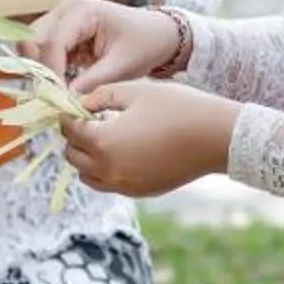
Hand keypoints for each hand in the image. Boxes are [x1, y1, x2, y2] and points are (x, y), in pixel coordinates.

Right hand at [30, 0, 179, 94]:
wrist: (157, 34)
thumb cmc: (143, 44)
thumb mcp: (121, 65)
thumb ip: (92, 81)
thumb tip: (66, 98)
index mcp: (82, 12)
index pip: (53, 42)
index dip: (51, 71)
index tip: (56, 97)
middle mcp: (66, 10)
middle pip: (34, 39)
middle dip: (39, 67)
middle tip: (51, 94)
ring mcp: (62, 18)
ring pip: (34, 43)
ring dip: (41, 67)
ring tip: (56, 90)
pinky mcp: (63, 31)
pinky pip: (44, 49)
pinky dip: (48, 66)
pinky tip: (60, 84)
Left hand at [57, 79, 237, 196]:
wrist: (216, 138)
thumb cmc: (177, 108)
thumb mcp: (134, 91)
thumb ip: (100, 96)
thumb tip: (80, 104)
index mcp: (104, 143)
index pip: (69, 131)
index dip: (68, 115)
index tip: (74, 105)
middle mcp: (109, 170)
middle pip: (73, 157)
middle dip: (75, 137)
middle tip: (90, 119)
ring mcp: (125, 185)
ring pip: (88, 176)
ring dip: (88, 157)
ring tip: (106, 136)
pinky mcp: (140, 192)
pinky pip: (110, 184)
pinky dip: (106, 169)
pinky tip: (124, 150)